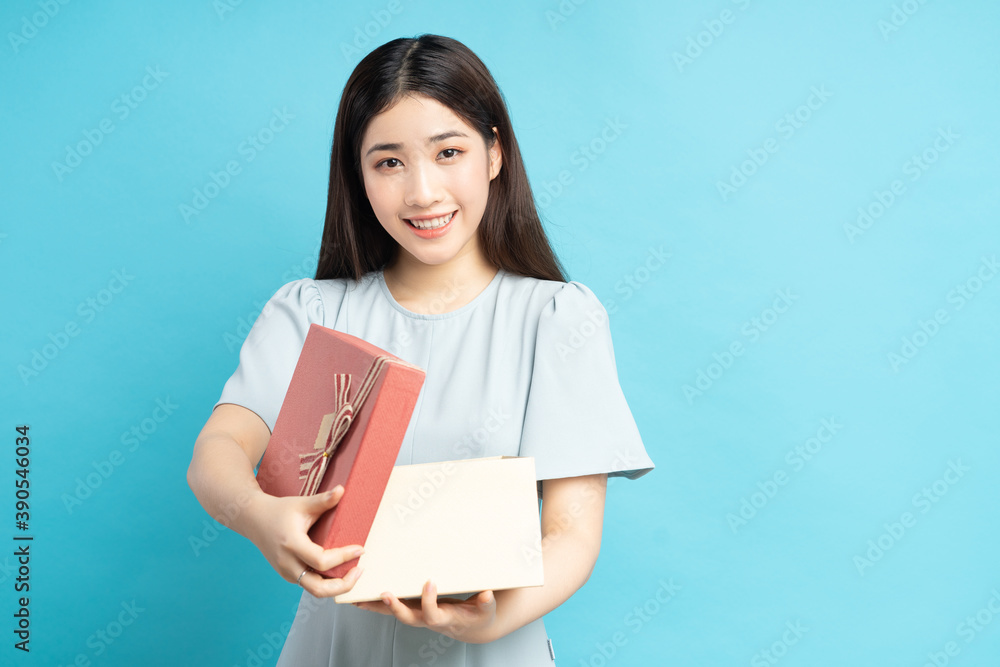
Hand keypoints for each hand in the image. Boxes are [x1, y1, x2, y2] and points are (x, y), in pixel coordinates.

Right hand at [245, 485, 364, 597]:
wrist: (255, 519)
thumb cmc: (280, 510)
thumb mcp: (302, 503)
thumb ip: (323, 500)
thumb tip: (342, 490)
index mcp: (292, 544)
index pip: (321, 561)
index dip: (343, 557)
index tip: (360, 549)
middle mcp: (288, 563)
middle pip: (318, 589)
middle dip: (343, 585)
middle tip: (359, 570)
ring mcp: (287, 572)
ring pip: (315, 590)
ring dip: (336, 586)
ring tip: (353, 572)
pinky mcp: (288, 575)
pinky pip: (310, 584)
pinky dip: (326, 581)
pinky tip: (339, 570)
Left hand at [352, 580, 497, 643]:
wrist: (472, 626)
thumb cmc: (478, 615)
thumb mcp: (486, 610)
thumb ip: (486, 603)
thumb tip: (487, 595)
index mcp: (445, 618)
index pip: (433, 614)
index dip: (429, 601)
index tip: (430, 582)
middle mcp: (428, 619)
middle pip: (408, 618)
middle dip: (395, 608)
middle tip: (384, 593)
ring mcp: (419, 615)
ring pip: (395, 613)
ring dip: (377, 607)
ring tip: (359, 598)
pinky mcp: (415, 609)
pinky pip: (394, 607)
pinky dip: (378, 603)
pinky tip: (364, 596)